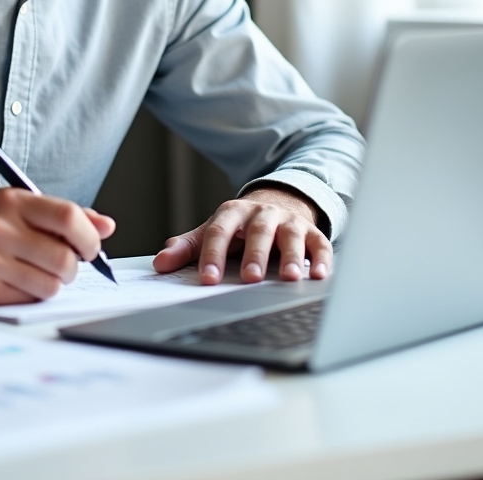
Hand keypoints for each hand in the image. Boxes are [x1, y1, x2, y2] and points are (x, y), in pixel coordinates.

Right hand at [0, 189, 115, 304]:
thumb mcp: (20, 205)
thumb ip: (64, 215)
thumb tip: (107, 227)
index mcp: (13, 202)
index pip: (68, 217)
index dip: (89, 236)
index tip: (91, 246)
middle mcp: (0, 229)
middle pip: (64, 258)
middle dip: (74, 266)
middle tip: (66, 264)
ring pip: (51, 284)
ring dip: (55, 282)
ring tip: (40, 271)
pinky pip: (30, 299)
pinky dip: (34, 293)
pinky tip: (19, 280)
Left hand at [152, 186, 330, 283]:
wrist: (277, 202)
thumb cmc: (241, 226)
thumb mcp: (214, 230)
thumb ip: (188, 247)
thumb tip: (160, 263)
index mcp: (233, 213)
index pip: (220, 233)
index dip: (213, 256)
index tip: (208, 279)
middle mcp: (262, 214)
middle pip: (258, 232)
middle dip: (255, 255)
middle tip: (250, 277)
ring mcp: (289, 222)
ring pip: (291, 236)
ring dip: (291, 257)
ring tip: (289, 277)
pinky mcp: (312, 232)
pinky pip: (320, 244)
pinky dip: (322, 259)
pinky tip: (320, 275)